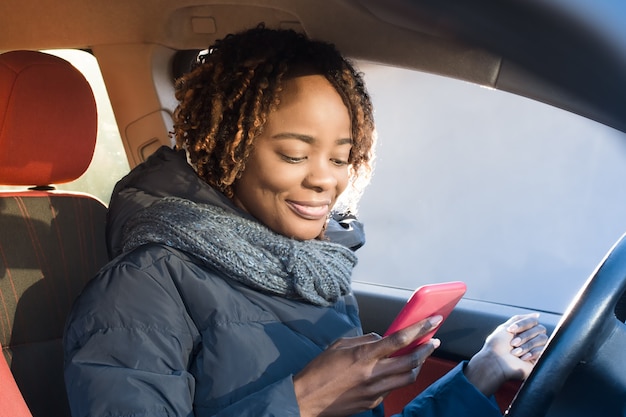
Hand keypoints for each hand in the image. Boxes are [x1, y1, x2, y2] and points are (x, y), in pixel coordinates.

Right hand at [294, 316, 442, 416]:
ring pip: (407, 377)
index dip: (419, 329)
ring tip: (420, 356)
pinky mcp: (372, 403)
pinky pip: (393, 388)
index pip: (398, 340)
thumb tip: (382, 338)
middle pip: (410, 361)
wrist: (305, 400)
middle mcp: (372, 374)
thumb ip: (364, 340)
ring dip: (417, 365)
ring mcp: (374, 391)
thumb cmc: (318, 370)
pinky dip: (399, 377)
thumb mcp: (339, 345)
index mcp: (363, 356)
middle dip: (426, 349)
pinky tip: (397, 371)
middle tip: (433, 341)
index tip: (433, 322)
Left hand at [465, 313, 547, 396]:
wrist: (496, 362)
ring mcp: (537, 349)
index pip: (533, 321)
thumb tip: (537, 315)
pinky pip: (545, 351)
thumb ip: (520, 319)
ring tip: (516, 352)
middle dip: (525, 336)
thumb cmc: (497, 346)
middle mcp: (532, 339)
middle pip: (540, 329)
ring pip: (543, 339)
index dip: (522, 324)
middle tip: (513, 343)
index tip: (510, 330)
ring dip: (527, 345)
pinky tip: (523, 358)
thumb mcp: (505, 328)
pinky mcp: (540, 360)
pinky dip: (532, 353)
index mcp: (524, 331)